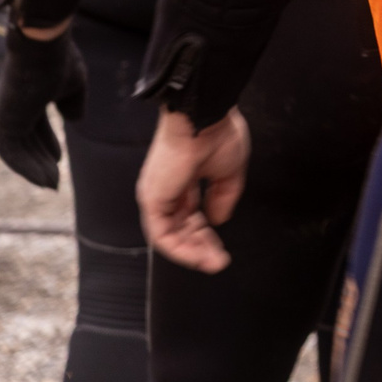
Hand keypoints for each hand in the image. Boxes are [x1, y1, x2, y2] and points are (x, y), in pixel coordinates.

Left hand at [0, 21, 85, 189]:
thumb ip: (73, 102)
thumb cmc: (59, 60)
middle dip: (39, 162)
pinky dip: (27, 169)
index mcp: (28, 97)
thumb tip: (75, 120)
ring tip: (51, 185)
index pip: (35, 127)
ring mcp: (6, 116)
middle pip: (26, 142)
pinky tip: (44, 180)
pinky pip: (12, 155)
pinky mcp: (3, 124)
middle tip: (53, 181)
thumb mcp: (74, 84)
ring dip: (34, 170)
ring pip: (18, 152)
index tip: (58, 160)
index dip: (47, 144)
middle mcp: (13, 108)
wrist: (43, 46)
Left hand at [139, 107, 250, 271]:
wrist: (203, 118)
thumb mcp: (229, 170)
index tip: (222, 249)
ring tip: (212, 263)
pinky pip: (162, 234)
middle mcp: (167, 191)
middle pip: (182, 228)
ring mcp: (157, 196)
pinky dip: (179, 249)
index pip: (192, 216)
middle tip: (219, 261)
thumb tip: (218, 219)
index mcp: (183, 180)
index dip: (207, 234)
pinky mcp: (153, 201)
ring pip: (170, 236)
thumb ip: (224, 197)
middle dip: (201, 247)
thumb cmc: (217, 134)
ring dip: (192, 252)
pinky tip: (197, 256)